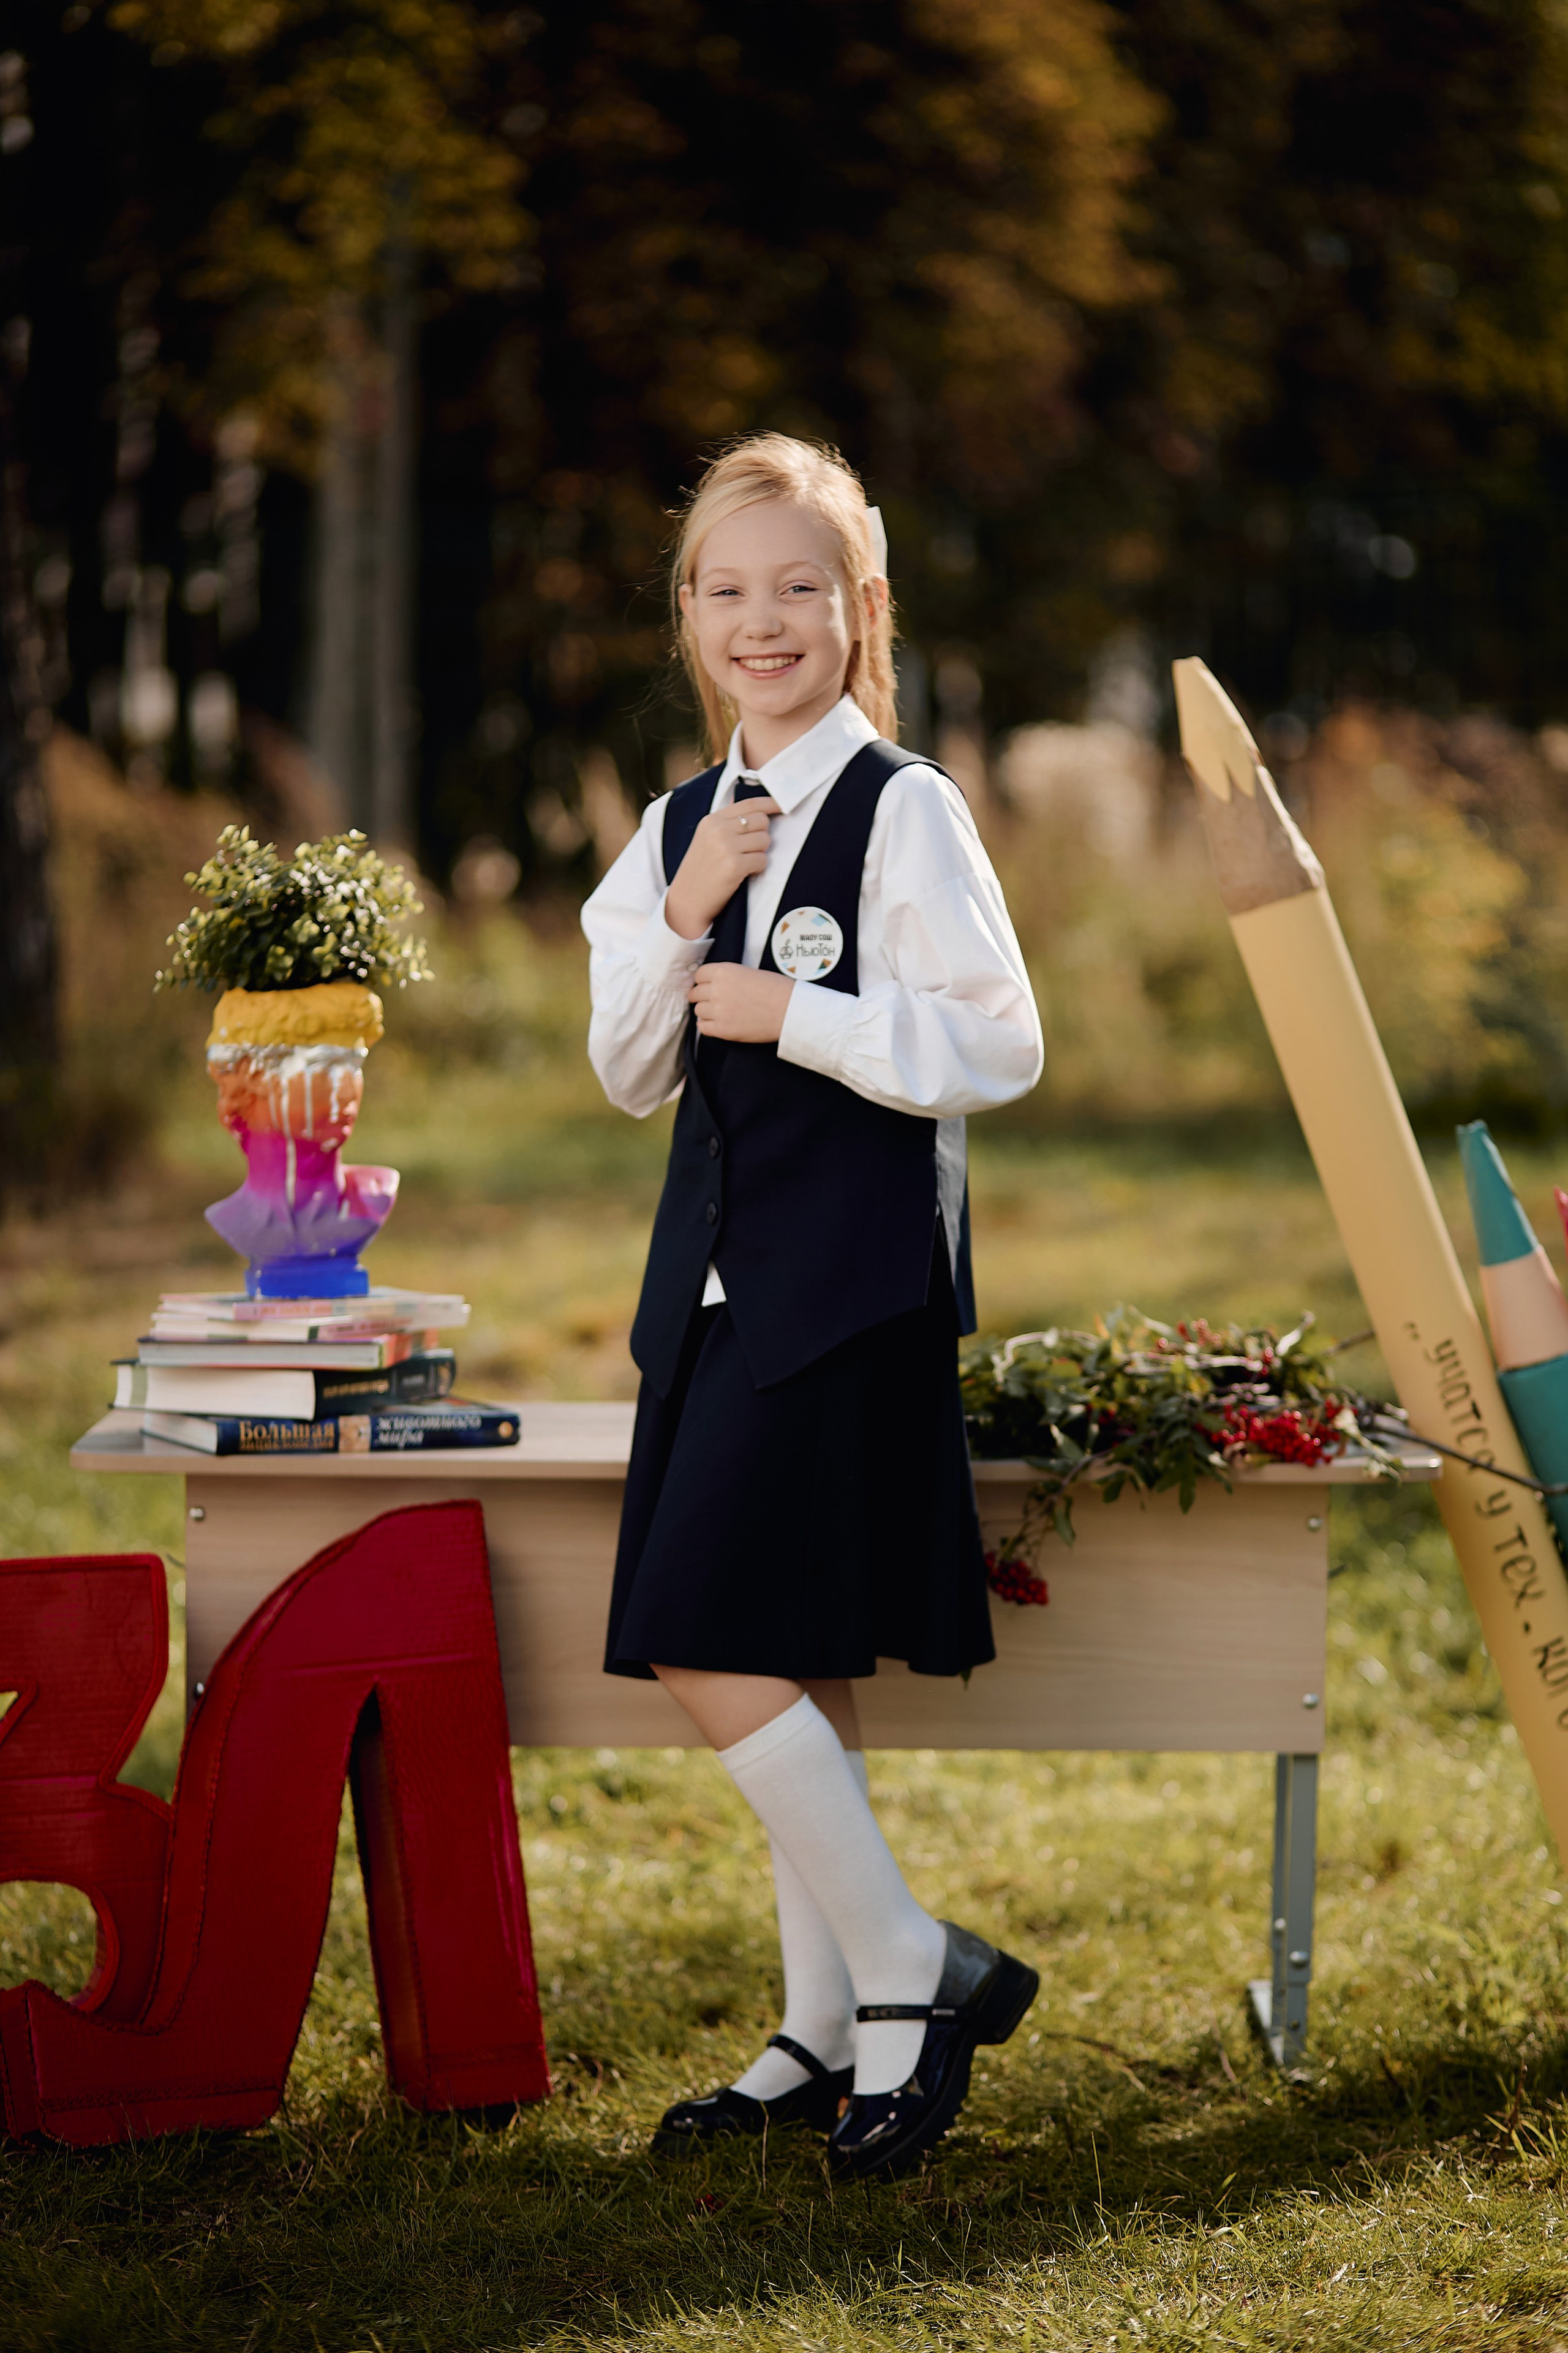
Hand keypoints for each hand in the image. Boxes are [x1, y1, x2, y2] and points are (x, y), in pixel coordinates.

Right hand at [664, 796, 781, 939]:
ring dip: (760, 853)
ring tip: (744, 862)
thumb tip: (756, 809)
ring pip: (765, 840)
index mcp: (712, 820)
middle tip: (749, 849)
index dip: (770, 803)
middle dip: (762, 835)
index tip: (782, 805)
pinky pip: (763, 859)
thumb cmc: (700, 871)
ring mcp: (726, 847)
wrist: (686, 901)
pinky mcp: (734, 865)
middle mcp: (718, 830)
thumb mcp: (707, 838)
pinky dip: (758, 868)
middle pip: (761, 820)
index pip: (749, 803)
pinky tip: (744, 873)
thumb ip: (728, 823)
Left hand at [688, 963, 794, 1041]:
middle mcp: (716, 990)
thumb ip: (728, 977)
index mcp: (723, 972)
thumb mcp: (748, 972)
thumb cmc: (776, 988)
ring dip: (706, 1012)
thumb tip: (714, 985)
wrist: (789, 1010)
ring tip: (719, 1013)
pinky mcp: (722, 1030)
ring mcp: (718, 1011)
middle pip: (695, 993)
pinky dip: (707, 1026)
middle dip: (702, 996)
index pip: (699, 975)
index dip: (703, 981)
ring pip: (698, 1011)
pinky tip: (717, 1023)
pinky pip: (702, 1028)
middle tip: (713, 1000)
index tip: (708, 986)